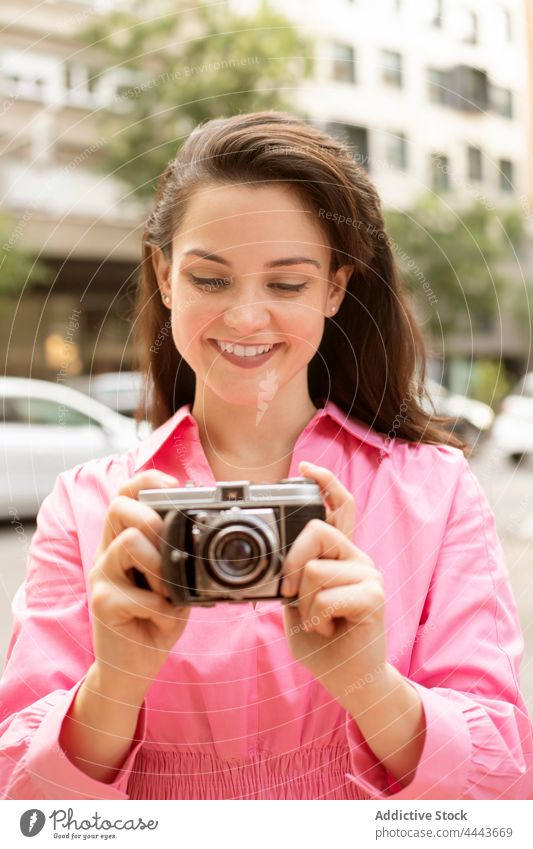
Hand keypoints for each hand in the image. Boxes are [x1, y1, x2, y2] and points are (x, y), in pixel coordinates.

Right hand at [89, 470, 190, 697]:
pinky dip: (162, 608)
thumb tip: (206, 534)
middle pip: (119, 507)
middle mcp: (107, 554)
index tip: (175, 487)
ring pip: (128, 541)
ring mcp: (101, 577)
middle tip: (171, 551)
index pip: (125, 494)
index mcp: (123, 542)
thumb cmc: (156, 621)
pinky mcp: (102, 604)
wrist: (133, 668)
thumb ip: (179, 558)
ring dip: (161, 567)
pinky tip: (163, 620)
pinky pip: (139, 593)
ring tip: (169, 593)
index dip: (148, 482)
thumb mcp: (174, 583)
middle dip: (154, 520)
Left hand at [282, 461, 386, 693]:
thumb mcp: (297, 605)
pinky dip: (316, 618)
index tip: (306, 468)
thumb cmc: (323, 643)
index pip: (340, 507)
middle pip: (316, 529)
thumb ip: (293, 579)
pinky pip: (327, 595)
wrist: (349, 680)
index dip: (326, 484)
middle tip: (292, 595)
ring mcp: (369, 575)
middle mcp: (358, 558)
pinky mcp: (374, 597)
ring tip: (320, 621)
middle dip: (291, 563)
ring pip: (315, 569)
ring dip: (305, 604)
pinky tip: (329, 629)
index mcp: (340, 556)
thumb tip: (276, 562)